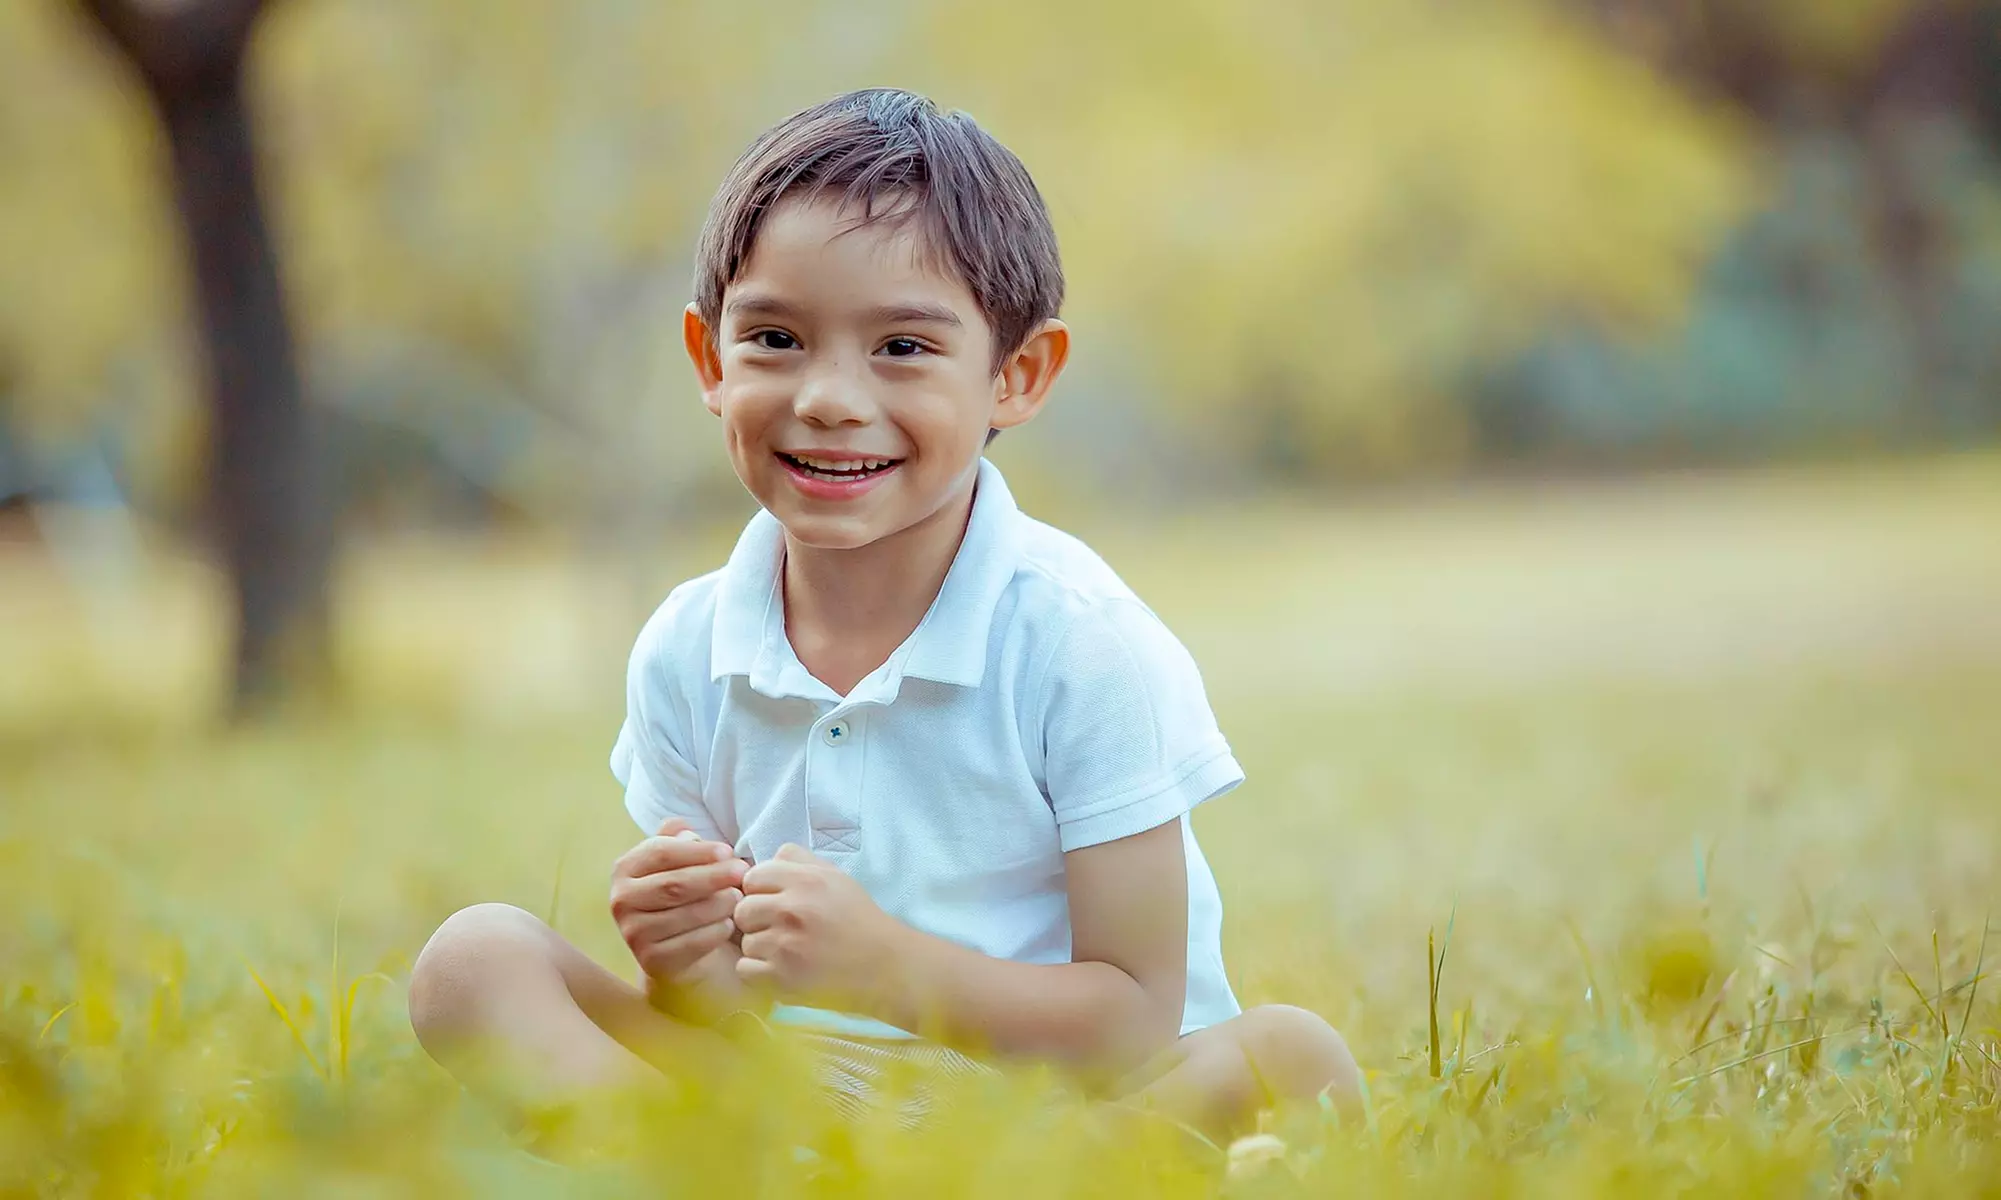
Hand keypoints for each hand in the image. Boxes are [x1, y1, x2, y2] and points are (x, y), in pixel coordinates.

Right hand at [609, 818, 748, 985]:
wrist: (676, 947)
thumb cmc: (682, 895)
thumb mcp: (679, 863)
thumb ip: (679, 841)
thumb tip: (683, 828)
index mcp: (625, 869)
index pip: (661, 852)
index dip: (698, 851)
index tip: (728, 851)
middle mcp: (621, 901)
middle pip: (673, 884)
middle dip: (713, 876)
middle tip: (742, 872)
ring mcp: (633, 933)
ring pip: (685, 914)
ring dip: (719, 904)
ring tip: (738, 897)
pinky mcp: (650, 961)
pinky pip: (691, 943)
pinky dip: (715, 931)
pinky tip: (729, 924)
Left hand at [733, 844, 901, 1007]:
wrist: (884, 966)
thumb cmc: (858, 920)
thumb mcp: (836, 877)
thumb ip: (800, 860)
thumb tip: (769, 857)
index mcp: (806, 880)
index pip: (752, 877)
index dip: (759, 891)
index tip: (774, 903)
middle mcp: (792, 909)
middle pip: (742, 910)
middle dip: (756, 920)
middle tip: (779, 930)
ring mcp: (785, 945)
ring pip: (745, 942)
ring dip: (760, 949)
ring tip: (787, 952)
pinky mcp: (782, 978)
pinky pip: (745, 970)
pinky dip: (758, 973)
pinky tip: (780, 970)